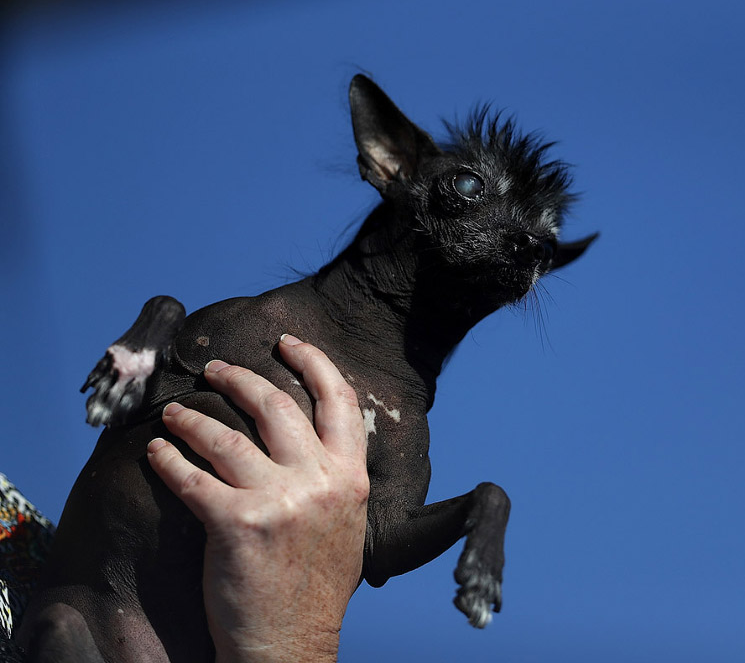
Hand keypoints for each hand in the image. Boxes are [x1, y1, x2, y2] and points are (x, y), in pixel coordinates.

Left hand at [146, 335, 368, 662]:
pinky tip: (158, 452)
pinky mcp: (235, 523)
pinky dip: (169, 460)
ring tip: (175, 413)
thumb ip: (336, 481)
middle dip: (240, 378)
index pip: (339, 401)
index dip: (313, 363)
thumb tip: (313, 443)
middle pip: (276, 405)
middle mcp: (319, 482)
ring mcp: (278, 501)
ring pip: (227, 436)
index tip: (288, 346)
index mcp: (350, 478)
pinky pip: (192, 478)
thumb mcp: (349, 526)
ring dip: (194, 418)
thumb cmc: (317, 590)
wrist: (290, 643)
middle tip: (216, 369)